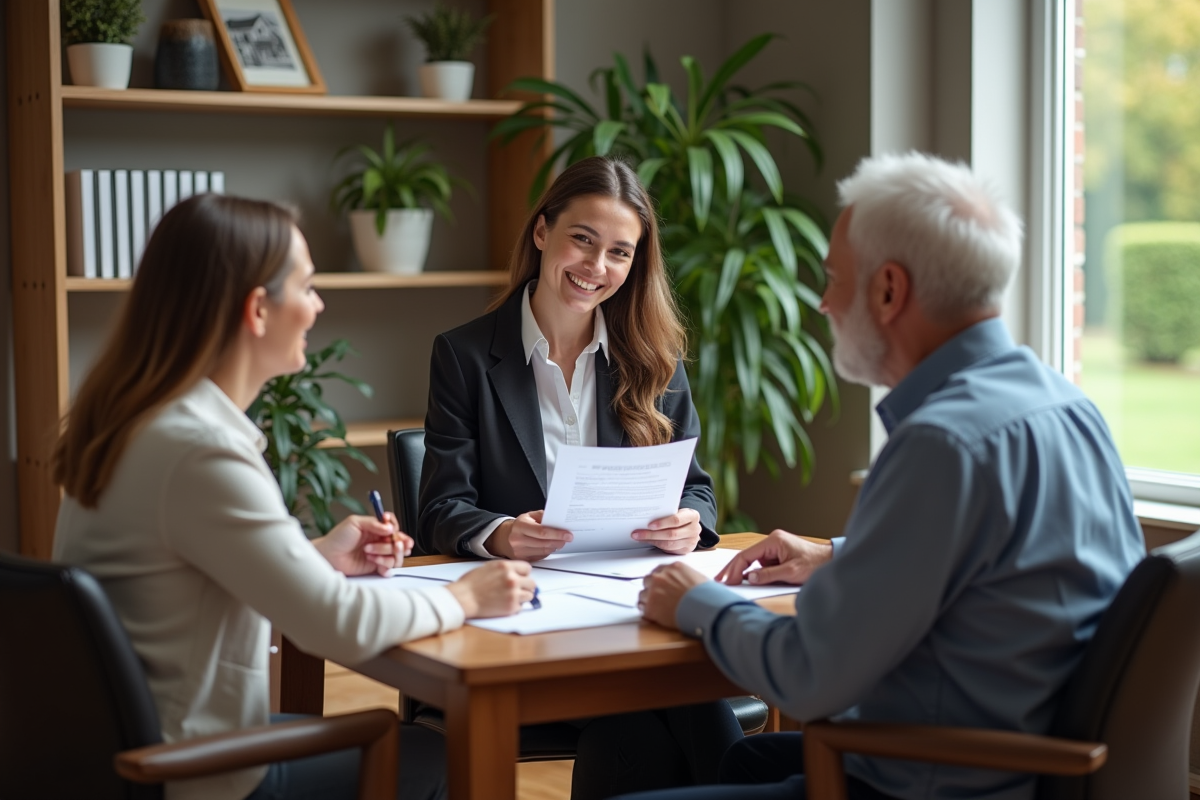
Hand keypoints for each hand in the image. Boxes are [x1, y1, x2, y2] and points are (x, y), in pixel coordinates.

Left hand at [313, 513, 412, 576]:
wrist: (328, 555)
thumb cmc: (337, 538)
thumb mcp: (354, 523)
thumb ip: (374, 523)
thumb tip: (390, 527)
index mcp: (375, 528)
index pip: (393, 526)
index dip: (396, 528)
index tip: (392, 530)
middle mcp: (379, 541)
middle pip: (399, 542)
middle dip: (398, 543)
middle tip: (392, 544)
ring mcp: (378, 554)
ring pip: (396, 555)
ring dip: (386, 554)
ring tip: (370, 553)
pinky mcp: (376, 567)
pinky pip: (390, 568)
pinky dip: (386, 566)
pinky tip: (376, 563)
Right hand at [446, 560, 535, 617]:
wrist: (464, 598)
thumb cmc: (471, 583)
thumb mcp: (489, 567)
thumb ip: (505, 569)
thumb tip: (517, 573)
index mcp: (506, 567)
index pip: (527, 568)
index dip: (523, 574)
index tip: (520, 578)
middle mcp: (512, 579)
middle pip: (532, 583)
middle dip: (525, 586)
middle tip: (517, 589)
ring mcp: (513, 593)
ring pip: (530, 595)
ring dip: (522, 597)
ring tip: (510, 597)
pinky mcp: (511, 607)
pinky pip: (521, 607)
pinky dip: (515, 606)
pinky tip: (504, 604)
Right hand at [484, 510, 571, 560]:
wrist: (504, 537)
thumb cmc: (520, 525)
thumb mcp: (530, 516)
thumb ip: (544, 516)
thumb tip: (558, 520)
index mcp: (520, 526)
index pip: (542, 531)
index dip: (557, 533)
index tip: (568, 534)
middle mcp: (517, 540)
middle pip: (544, 543)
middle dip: (559, 540)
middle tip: (568, 537)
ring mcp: (519, 552)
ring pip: (544, 551)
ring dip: (555, 546)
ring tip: (560, 541)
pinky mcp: (522, 560)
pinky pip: (540, 557)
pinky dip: (548, 552)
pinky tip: (550, 546)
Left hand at [632, 508, 701, 554]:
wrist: (690, 527)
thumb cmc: (681, 517)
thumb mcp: (677, 512)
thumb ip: (666, 514)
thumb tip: (645, 517)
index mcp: (692, 516)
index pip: (676, 520)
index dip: (662, 523)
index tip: (649, 525)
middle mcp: (694, 529)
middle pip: (672, 534)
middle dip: (652, 534)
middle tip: (638, 533)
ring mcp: (691, 541)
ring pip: (669, 544)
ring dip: (652, 541)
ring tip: (639, 537)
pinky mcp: (686, 550)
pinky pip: (669, 550)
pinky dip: (657, 545)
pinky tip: (648, 541)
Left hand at [637, 563, 707, 629]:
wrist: (704, 609)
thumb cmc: (707, 596)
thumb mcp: (698, 578)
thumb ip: (685, 577)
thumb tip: (685, 584)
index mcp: (673, 568)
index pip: (659, 570)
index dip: (661, 580)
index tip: (662, 586)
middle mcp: (660, 577)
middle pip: (648, 580)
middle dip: (652, 588)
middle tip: (660, 597)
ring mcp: (653, 591)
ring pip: (643, 595)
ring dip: (649, 601)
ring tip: (659, 609)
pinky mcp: (650, 607)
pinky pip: (643, 609)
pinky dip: (649, 613)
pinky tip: (657, 616)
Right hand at [714, 529, 832, 585]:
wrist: (830, 561)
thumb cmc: (814, 564)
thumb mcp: (791, 572)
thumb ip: (769, 575)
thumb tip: (750, 578)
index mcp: (773, 541)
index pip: (747, 555)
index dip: (736, 569)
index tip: (728, 581)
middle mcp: (772, 542)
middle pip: (746, 556)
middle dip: (733, 569)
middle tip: (720, 580)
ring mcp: (774, 548)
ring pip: (753, 561)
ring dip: (744, 572)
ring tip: (731, 582)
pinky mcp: (777, 555)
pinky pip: (762, 564)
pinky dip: (755, 573)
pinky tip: (748, 580)